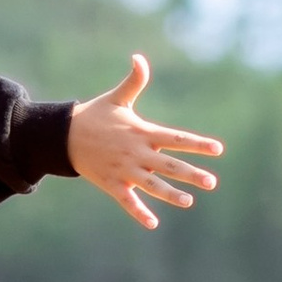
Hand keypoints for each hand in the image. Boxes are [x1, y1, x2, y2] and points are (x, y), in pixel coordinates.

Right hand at [68, 53, 222, 232]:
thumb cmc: (95, 116)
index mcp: (142, 132)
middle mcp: (137, 153)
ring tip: (188, 201)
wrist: (64, 135)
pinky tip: (152, 223)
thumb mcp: (117, 99)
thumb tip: (139, 58)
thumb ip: (134, 81)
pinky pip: (128, 201)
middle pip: (169, 165)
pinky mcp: (111, 184)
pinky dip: (139, 212)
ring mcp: (124, 170)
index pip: (176, 138)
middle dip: (191, 173)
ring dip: (170, 194)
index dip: (197, 144)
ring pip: (152, 185)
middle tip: (212, 182)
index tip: (217, 149)